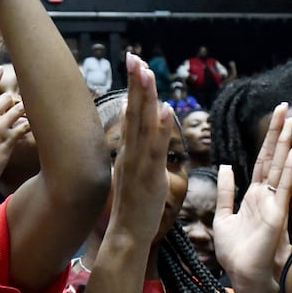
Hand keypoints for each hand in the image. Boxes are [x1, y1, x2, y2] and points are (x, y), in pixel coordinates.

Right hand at [107, 54, 173, 241]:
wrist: (126, 235)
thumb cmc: (133, 207)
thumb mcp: (132, 173)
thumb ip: (135, 148)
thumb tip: (137, 123)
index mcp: (128, 151)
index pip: (131, 113)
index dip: (133, 88)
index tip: (134, 63)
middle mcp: (130, 153)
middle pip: (134, 112)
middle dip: (135, 84)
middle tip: (134, 57)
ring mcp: (138, 164)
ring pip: (142, 125)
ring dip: (145, 98)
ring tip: (146, 73)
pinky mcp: (149, 176)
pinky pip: (156, 148)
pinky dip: (160, 128)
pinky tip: (165, 109)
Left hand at [214, 103, 291, 284]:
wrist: (244, 276)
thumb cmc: (236, 254)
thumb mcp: (223, 218)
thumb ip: (226, 192)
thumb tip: (227, 166)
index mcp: (253, 196)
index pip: (262, 162)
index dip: (267, 140)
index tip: (275, 118)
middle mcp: (266, 196)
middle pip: (273, 158)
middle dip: (278, 133)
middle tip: (285, 107)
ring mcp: (274, 204)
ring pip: (281, 167)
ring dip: (286, 143)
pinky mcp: (277, 214)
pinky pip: (284, 187)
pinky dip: (288, 169)